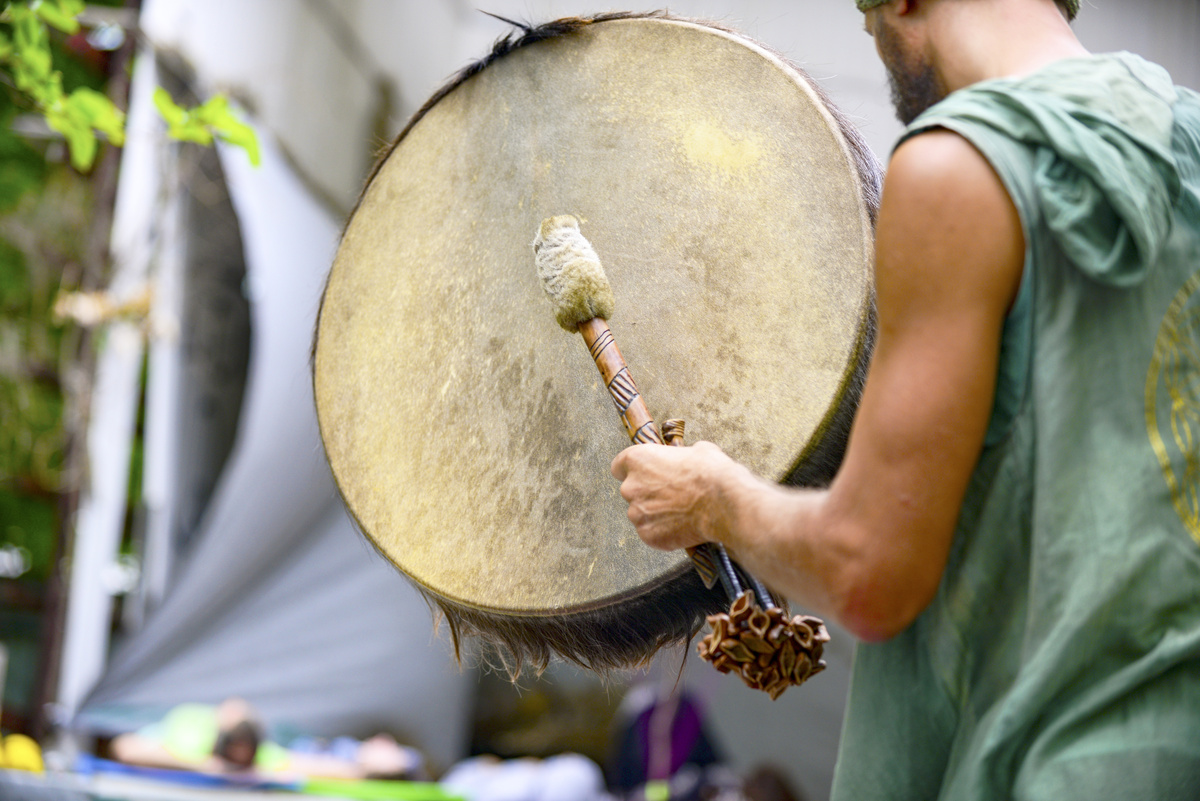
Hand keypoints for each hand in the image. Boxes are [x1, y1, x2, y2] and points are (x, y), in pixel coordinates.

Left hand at [610, 440, 735, 550]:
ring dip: (656, 515)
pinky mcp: (648, 535)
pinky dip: (664, 532)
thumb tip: (687, 459)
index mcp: (637, 460)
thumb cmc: (710, 473)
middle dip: (648, 494)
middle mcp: (630, 487)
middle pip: (632, 492)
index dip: (633, 472)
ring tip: (681, 513)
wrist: (723, 502)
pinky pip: (652, 533)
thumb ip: (680, 457)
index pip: (619, 466)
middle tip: (672, 496)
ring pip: (642, 515)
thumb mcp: (697, 451)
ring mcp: (637, 514)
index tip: (644, 475)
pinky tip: (684, 527)